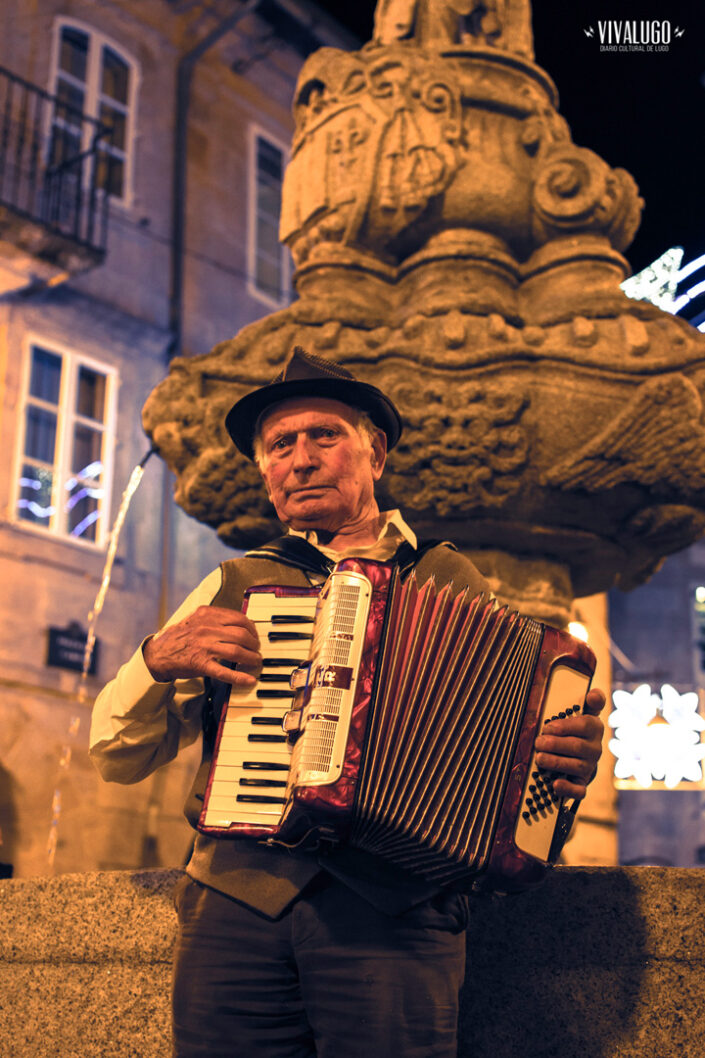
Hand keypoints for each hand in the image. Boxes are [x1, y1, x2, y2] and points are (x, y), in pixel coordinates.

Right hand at [143, 606, 261, 686]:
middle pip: (241, 635)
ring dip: (251, 658)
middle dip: (254, 644)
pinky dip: (239, 677)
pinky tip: (249, 680)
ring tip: (255, 662)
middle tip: (257, 651)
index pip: (239, 618)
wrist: (158, 653)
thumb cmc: (179, 636)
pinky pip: (224, 671)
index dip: (251, 628)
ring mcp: (204, 646)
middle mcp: (206, 628)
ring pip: (236, 651)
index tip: (254, 635)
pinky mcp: (200, 664)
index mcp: (207, 614)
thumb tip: (240, 622)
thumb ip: (216, 618)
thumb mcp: (196, 618)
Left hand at [533, 687, 605, 799]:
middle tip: (538, 742)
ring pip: (576, 766)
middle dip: (554, 744)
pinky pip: (579, 790)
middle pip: (577, 746)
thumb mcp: (580, 712)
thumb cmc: (573, 729)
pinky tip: (555, 784)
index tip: (547, 727)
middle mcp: (595, 748)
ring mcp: (589, 766)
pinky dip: (567, 789)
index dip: (564, 726)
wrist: (578, 754)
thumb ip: (588, 702)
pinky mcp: (582, 782)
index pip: (584, 724)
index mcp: (594, 727)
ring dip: (556, 762)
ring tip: (539, 758)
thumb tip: (593, 693)